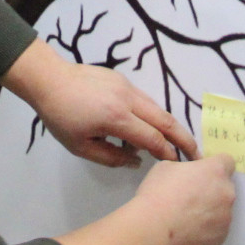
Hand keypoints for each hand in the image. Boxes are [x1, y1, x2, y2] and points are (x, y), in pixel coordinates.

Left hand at [1, 40, 198, 166]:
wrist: (48, 80)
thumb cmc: (60, 117)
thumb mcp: (80, 146)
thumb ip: (111, 157)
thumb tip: (136, 161)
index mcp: (116, 118)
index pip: (152, 138)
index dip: (167, 152)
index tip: (177, 164)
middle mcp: (128, 99)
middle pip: (165, 119)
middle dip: (183, 137)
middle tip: (196, 153)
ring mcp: (127, 86)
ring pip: (157, 107)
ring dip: (169, 125)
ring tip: (177, 142)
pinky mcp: (122, 79)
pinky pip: (145, 100)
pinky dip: (153, 114)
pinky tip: (149, 126)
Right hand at [133, 154, 236, 244]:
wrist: (153, 230)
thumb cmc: (157, 194)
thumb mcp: (166, 166)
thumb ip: (185, 168)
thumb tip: (189, 176)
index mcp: (216, 171)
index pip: (227, 161)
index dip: (214, 165)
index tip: (201, 173)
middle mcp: (227, 193)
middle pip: (225, 187)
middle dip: (211, 189)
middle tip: (189, 196)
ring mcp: (226, 217)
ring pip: (222, 209)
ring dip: (209, 210)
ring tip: (186, 217)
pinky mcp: (221, 237)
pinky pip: (217, 228)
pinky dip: (206, 228)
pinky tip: (187, 230)